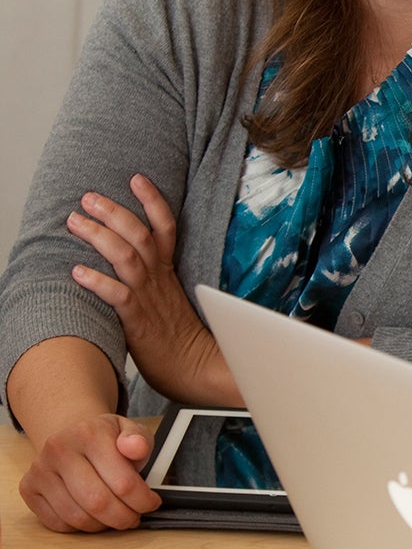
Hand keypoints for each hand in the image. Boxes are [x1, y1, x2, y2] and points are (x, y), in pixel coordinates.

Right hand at [19, 413, 160, 531]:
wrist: (70, 436)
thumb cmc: (104, 439)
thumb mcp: (129, 431)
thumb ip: (139, 440)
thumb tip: (136, 448)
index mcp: (89, 433)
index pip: (123, 482)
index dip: (143, 501)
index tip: (151, 504)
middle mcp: (59, 449)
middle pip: (98, 503)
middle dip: (124, 518)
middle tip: (133, 517)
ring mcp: (40, 470)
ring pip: (78, 517)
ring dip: (103, 525)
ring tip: (115, 516)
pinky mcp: (29, 488)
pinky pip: (58, 523)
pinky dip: (80, 527)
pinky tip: (92, 515)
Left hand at [67, 177, 228, 401]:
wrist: (197, 370)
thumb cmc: (180, 339)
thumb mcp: (170, 299)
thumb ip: (155, 279)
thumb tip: (134, 260)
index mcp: (169, 273)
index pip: (165, 227)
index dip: (152, 201)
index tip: (136, 178)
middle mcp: (158, 280)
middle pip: (139, 234)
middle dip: (113, 211)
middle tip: (89, 197)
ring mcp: (149, 299)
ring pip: (126, 256)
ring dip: (99, 236)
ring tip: (76, 221)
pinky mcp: (139, 321)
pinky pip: (119, 296)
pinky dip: (97, 282)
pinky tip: (77, 272)